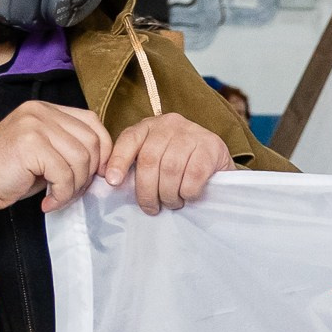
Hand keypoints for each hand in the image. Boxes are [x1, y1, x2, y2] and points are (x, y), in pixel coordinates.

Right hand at [0, 100, 114, 213]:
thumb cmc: (6, 173)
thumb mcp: (43, 154)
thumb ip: (69, 148)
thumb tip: (104, 164)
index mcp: (45, 109)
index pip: (92, 122)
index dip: (102, 150)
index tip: (96, 174)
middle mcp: (40, 111)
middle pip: (91, 141)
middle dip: (88, 173)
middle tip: (71, 191)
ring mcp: (34, 125)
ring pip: (81, 159)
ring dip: (74, 187)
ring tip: (57, 197)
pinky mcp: (30, 144)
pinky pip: (64, 174)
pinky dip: (61, 194)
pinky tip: (48, 202)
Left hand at [103, 114, 230, 214]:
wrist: (218, 162)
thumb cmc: (181, 164)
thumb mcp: (156, 158)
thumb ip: (137, 165)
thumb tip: (115, 183)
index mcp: (150, 126)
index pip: (129, 140)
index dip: (119, 161)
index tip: (113, 182)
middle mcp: (170, 124)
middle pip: (149, 159)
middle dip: (147, 190)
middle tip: (151, 208)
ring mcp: (192, 133)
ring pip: (171, 169)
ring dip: (169, 194)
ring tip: (172, 203)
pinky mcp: (212, 147)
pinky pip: (193, 175)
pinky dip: (187, 192)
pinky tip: (188, 196)